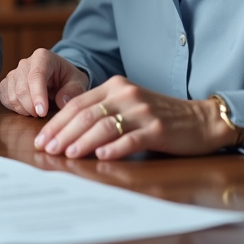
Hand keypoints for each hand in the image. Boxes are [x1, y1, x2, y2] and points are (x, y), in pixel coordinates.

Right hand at [0, 48, 89, 117]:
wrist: (59, 77)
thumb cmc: (68, 79)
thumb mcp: (79, 82)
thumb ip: (73, 90)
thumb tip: (63, 102)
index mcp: (43, 57)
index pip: (36, 75)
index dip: (37, 95)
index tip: (42, 112)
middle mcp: (25, 63)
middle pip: (21, 88)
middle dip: (31, 107)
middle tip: (42, 116)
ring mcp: (14, 73)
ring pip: (12, 95)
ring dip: (24, 109)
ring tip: (37, 112)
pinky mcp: (7, 83)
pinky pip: (4, 98)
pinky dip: (15, 108)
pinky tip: (27, 110)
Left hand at [33, 75, 236, 159]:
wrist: (201, 119)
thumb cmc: (160, 115)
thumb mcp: (128, 104)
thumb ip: (102, 111)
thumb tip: (67, 133)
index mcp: (115, 86)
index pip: (77, 104)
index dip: (57, 122)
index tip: (42, 139)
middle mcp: (126, 94)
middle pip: (86, 115)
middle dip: (62, 133)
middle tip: (47, 150)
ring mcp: (143, 111)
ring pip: (104, 126)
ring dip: (82, 142)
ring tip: (67, 155)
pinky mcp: (158, 129)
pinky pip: (131, 139)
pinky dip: (113, 148)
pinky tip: (100, 157)